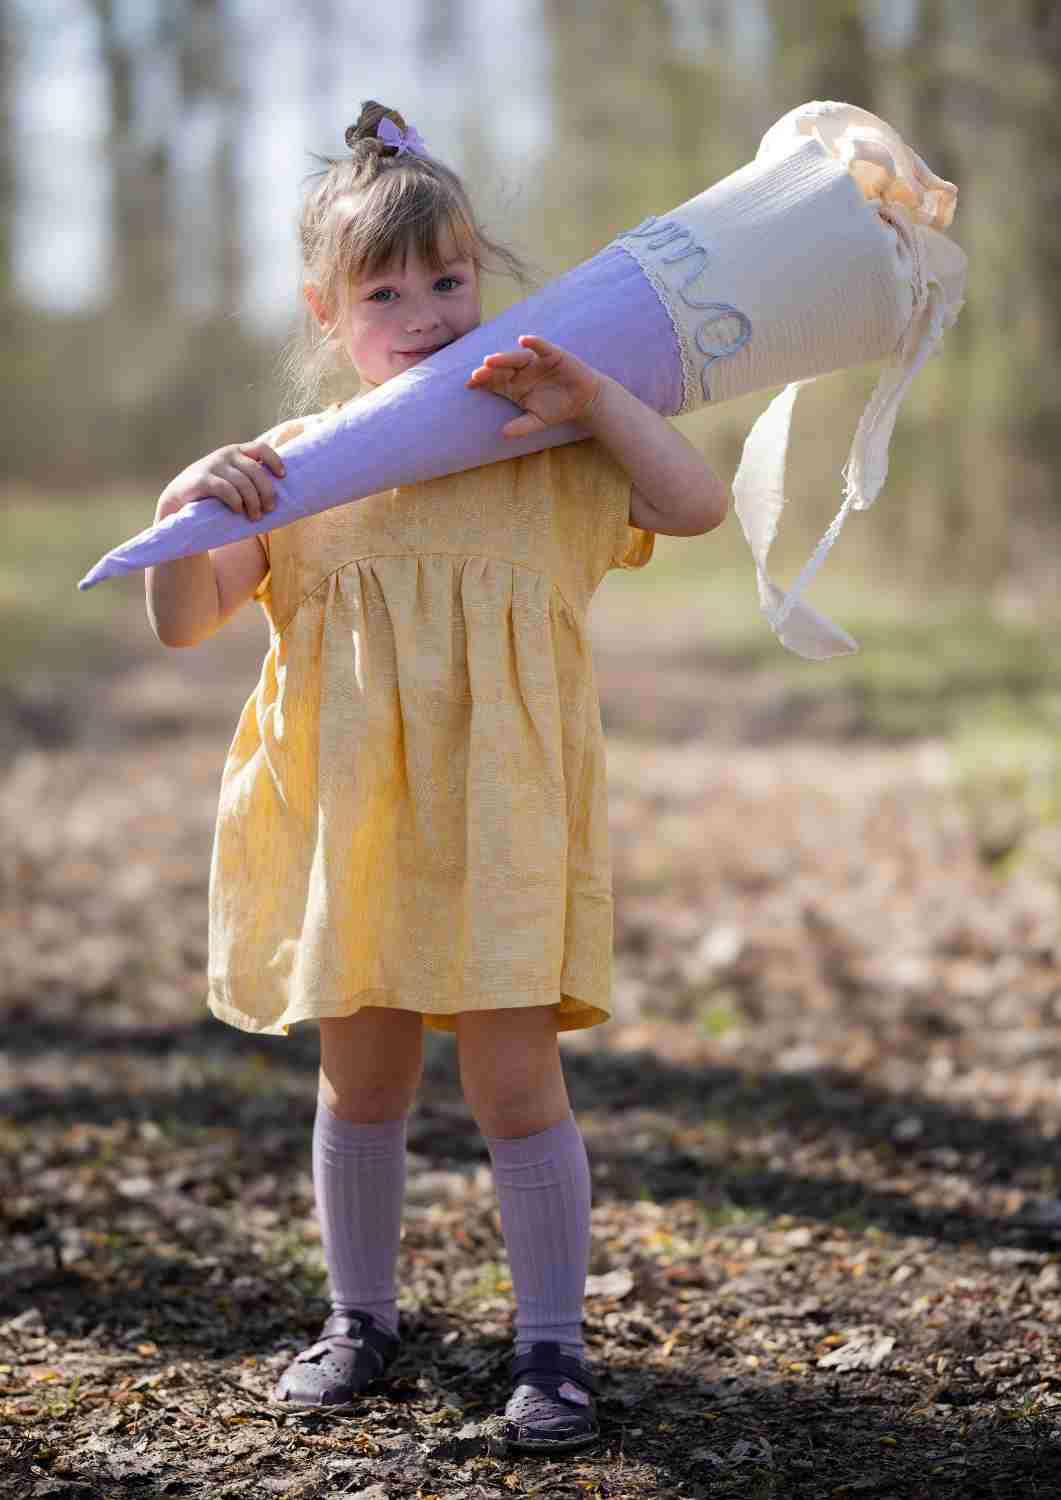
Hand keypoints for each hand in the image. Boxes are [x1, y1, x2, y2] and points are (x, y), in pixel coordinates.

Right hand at [155, 441, 285, 522]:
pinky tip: (238, 510)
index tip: (283, 477)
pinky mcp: (202, 479)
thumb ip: (248, 479)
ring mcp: (213, 465)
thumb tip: (277, 494)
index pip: (261, 448)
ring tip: (255, 516)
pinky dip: (236, 501)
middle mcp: (225, 455)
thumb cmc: (212, 495)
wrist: (178, 501)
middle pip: (256, 470)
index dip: (274, 460)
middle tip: (269, 509)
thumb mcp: (231, 480)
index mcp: (236, 452)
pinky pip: (226, 489)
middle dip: (266, 491)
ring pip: (243, 482)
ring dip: (254, 501)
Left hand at [465, 335, 602, 437]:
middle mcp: (521, 371)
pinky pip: (541, 347)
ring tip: (490, 361)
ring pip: (516, 358)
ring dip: (503, 358)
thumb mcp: (538, 421)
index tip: (469, 385)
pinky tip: (524, 340)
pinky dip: (534, 343)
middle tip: (476, 375)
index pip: (494, 382)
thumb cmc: (557, 408)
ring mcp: (535, 361)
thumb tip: (503, 435)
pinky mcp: (552, 355)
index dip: (481, 383)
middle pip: (501, 369)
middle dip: (489, 371)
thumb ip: (521, 427)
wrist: (582, 401)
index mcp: (514, 386)